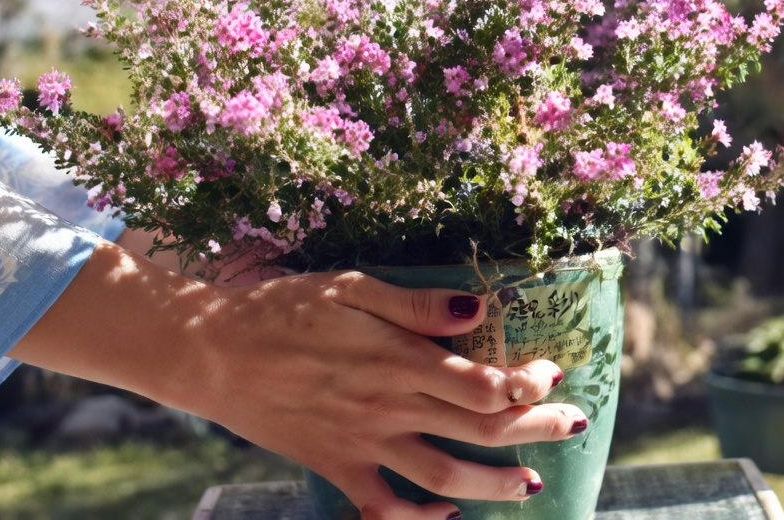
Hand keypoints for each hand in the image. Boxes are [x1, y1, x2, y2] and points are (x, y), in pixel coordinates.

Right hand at [11, 241, 586, 519]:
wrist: (208, 352)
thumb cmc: (279, 308)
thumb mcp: (348, 287)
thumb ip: (415, 305)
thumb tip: (479, 310)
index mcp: (396, 360)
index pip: (479, 383)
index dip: (525, 382)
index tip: (551, 371)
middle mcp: (387, 407)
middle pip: (476, 427)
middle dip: (534, 427)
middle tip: (576, 424)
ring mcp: (362, 443)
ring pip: (442, 473)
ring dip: (492, 483)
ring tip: (531, 485)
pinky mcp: (334, 465)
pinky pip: (381, 505)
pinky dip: (414, 519)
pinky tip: (443, 516)